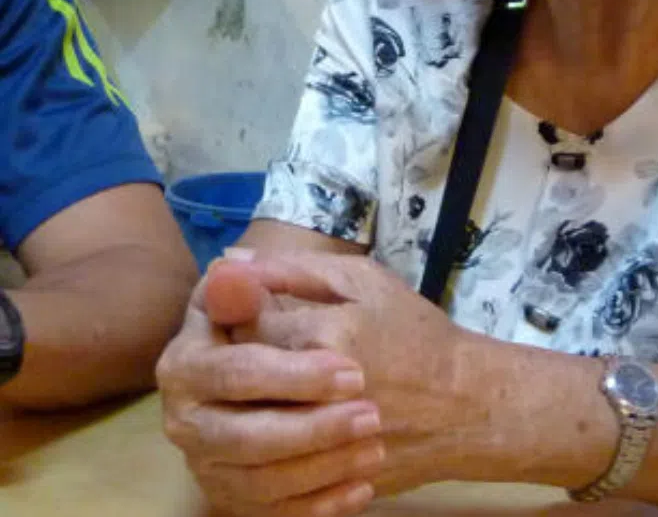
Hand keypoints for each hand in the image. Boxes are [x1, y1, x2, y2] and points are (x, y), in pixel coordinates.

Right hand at [156, 259, 385, 516]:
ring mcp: (207, 460)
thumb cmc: (340, 318)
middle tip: (370, 414)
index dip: (291, 374)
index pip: (235, 369)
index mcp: (191, 354)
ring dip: (318, 467)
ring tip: (373, 447)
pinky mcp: (233, 496)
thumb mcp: (330, 283)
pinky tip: (360, 487)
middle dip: (310, 429)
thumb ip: (284, 273)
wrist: (365, 369)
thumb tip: (234, 261)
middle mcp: (187, 412)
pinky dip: (316, 504)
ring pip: (257, 480)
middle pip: (242, 435)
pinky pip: (269, 513)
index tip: (351, 372)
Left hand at [226, 250, 487, 499]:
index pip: (243, 325)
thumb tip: (231, 260)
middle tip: (259, 352)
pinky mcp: (321, 481)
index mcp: (324, 337)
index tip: (249, 312)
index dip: (237, 316)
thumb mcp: (363, 281)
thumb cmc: (414, 332)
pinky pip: (264, 476)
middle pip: (236, 380)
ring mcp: (319, 445)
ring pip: (242, 431)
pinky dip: (261, 453)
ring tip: (269, 389)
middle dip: (239, 362)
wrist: (463, 403)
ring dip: (245, 406)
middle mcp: (315, 394)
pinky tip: (277, 432)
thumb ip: (296, 269)